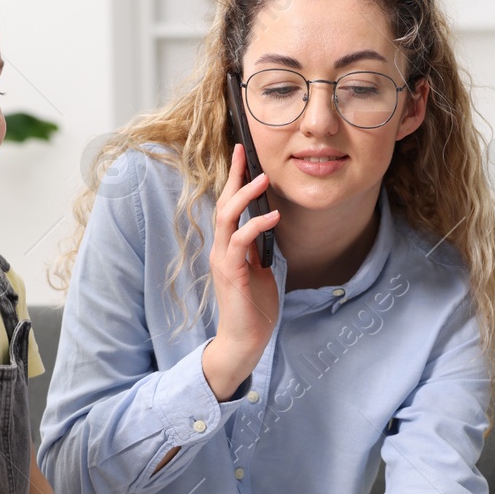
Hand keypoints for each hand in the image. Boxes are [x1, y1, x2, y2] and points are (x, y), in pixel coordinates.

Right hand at [203, 144, 280, 400]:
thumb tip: (268, 224)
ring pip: (227, 219)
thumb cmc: (253, 307)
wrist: (244, 340)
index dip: (235, 179)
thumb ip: (258, 247)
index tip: (243, 154)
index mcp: (228, 247)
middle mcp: (221, 250)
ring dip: (245, 197)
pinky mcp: (231, 274)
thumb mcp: (260, 270)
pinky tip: (273, 217)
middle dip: (234, 177)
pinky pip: (240, 244)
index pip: (229, 206)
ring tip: (263, 180)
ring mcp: (224, 261)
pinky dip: (256, 227)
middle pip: (223, 204)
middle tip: (246, 153)